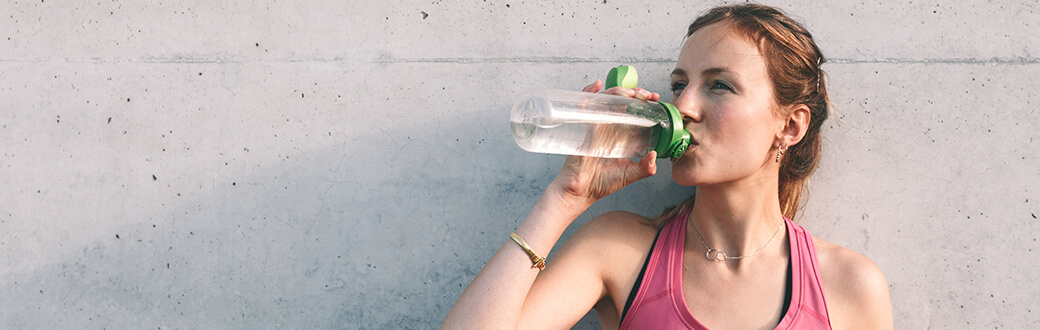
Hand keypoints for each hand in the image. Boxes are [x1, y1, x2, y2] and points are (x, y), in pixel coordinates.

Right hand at [548, 80, 659, 203]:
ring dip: (618, 91)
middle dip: (635, 93)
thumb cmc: (601, 183)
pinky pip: (584, 105)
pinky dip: (588, 92)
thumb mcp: (629, 174)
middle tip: (647, 96)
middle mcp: (608, 126)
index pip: (632, 110)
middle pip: (620, 100)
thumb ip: (645, 168)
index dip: (643, 102)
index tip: (655, 99)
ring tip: (631, 93)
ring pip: (605, 99)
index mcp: (620, 134)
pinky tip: (596, 85)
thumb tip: (655, 156)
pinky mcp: (583, 128)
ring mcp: (594, 125)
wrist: (581, 192)